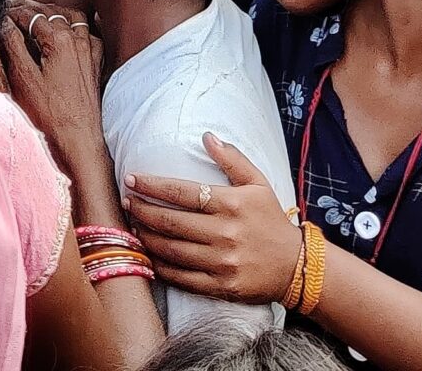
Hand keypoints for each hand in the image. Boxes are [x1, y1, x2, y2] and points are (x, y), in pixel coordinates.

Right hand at [0, 13, 110, 176]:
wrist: (79, 139)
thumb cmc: (51, 113)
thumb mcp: (23, 78)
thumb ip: (13, 45)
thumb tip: (3, 23)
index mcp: (59, 39)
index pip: (30, 15)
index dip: (12, 11)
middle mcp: (78, 40)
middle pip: (51, 13)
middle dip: (30, 9)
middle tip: (12, 10)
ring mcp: (89, 51)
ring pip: (73, 18)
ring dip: (54, 13)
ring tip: (37, 16)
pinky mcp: (94, 64)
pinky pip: (90, 34)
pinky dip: (78, 26)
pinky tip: (71, 30)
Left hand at [126, 136, 301, 303]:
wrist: (295, 266)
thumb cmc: (272, 220)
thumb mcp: (258, 183)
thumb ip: (232, 159)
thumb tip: (206, 136)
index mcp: (231, 205)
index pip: (182, 192)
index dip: (152, 185)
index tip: (132, 179)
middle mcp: (224, 234)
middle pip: (171, 222)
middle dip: (142, 210)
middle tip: (126, 201)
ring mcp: (221, 262)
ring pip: (171, 250)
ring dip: (146, 237)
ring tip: (133, 225)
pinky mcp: (220, 287)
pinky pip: (182, 278)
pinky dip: (160, 267)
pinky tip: (148, 255)